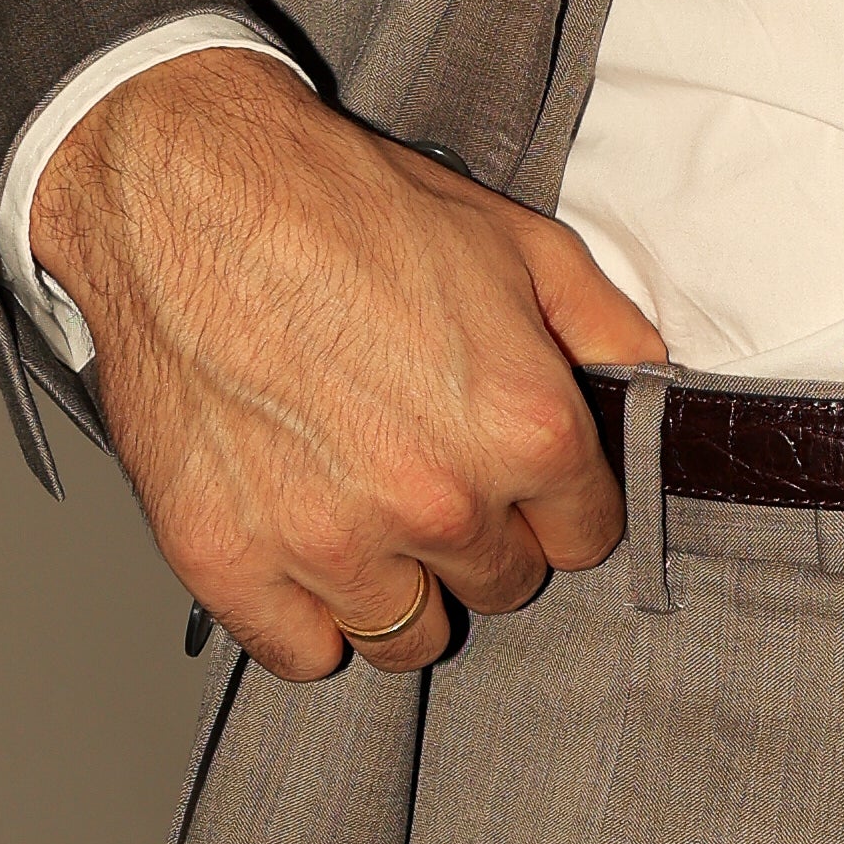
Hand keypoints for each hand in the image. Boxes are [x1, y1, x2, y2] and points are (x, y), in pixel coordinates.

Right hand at [30, 53, 666, 679]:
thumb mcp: (521, 244)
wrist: (189, 191)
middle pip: (502, 586)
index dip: (558, 503)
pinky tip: (300, 544)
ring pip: (408, 636)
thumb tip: (654, 391)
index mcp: (523, 430)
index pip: (586, 538)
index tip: (522, 477)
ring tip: (366, 509)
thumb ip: (608, 331)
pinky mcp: (229, 563)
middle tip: (431, 469)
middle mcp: (436, 502)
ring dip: (400, 587)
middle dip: (482, 537)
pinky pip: (302, 652)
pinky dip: (305, 614)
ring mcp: (329, 543)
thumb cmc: (347, 208)